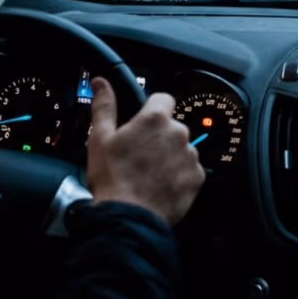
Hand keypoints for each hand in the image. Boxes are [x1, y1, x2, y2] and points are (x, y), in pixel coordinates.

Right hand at [85, 77, 205, 226]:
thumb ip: (104, 106)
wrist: (128, 217)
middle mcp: (178, 133)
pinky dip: (178, 175)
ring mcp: (190, 155)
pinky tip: (161, 185)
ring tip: (149, 173)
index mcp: (155, 119)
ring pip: (181, 148)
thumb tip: (100, 81)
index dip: (152, 109)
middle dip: (159, 137)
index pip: (163, 99)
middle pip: (172, 126)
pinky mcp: (197, 177)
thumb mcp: (100, 138)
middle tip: (140, 155)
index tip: (142, 124)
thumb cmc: (112, 177)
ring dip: (169, 156)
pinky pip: (189, 169)